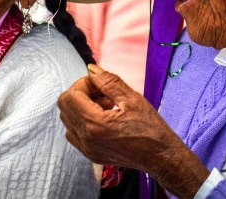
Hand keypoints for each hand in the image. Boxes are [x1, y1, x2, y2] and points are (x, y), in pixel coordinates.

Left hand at [57, 65, 209, 198]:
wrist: (160, 157)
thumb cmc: (151, 129)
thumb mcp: (132, 99)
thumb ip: (108, 81)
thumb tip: (91, 69)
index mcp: (95, 124)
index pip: (71, 96)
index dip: (83, 83)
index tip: (100, 83)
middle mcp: (86, 139)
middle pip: (65, 107)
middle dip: (81, 93)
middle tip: (102, 92)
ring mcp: (86, 149)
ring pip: (68, 119)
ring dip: (81, 107)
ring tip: (105, 104)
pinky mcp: (90, 154)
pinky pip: (74, 133)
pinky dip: (83, 120)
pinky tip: (102, 117)